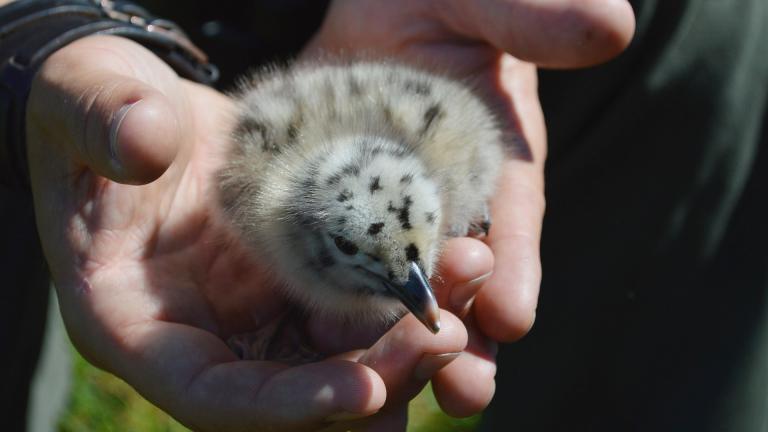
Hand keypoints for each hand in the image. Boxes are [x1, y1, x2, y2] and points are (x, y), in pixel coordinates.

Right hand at [26, 35, 481, 430]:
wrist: (144, 108)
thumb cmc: (99, 110)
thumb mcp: (86, 101)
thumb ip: (103, 120)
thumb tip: (145, 141)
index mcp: (136, 324)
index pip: (212, 395)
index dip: (285, 405)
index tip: (364, 392)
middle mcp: (205, 336)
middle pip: (295, 394)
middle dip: (375, 379)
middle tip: (446, 341)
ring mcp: (255, 313)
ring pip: (340, 358)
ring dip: (406, 342)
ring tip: (466, 301)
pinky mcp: (294, 282)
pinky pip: (357, 307)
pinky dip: (402, 295)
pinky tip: (454, 265)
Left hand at [305, 0, 635, 419]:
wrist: (381, 8)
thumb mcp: (485, 1)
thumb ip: (533, 18)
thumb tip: (613, 26)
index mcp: (495, 158)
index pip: (511, 219)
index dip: (514, 266)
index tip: (511, 315)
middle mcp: (449, 197)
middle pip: (461, 276)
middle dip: (466, 331)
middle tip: (466, 390)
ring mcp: (391, 208)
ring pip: (400, 285)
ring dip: (400, 340)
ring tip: (399, 393)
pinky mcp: (338, 208)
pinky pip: (337, 262)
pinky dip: (337, 304)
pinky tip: (323, 343)